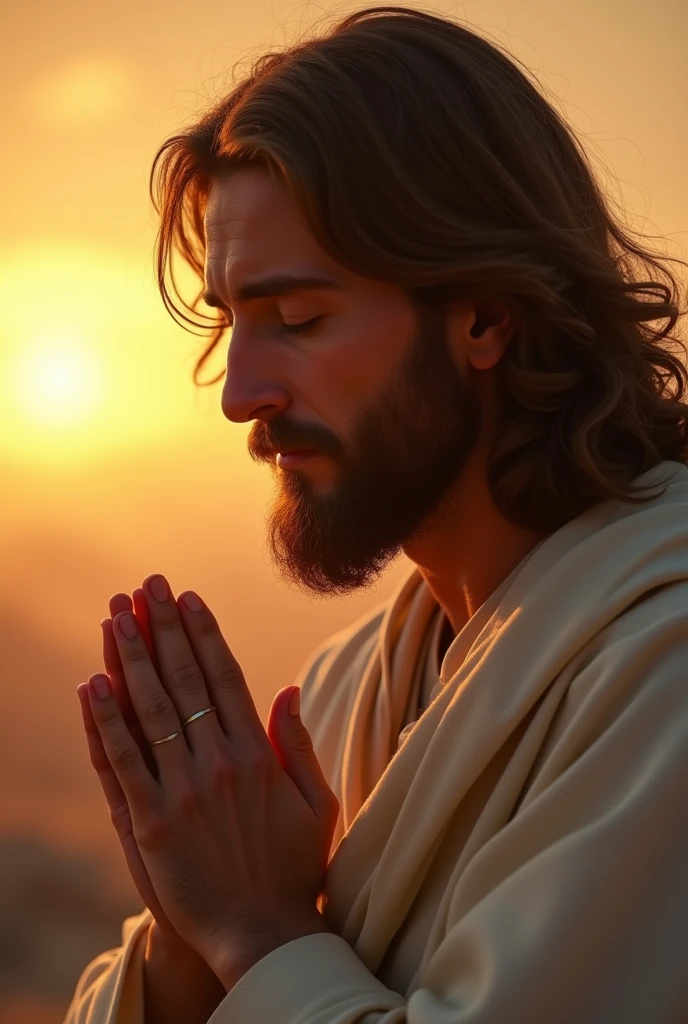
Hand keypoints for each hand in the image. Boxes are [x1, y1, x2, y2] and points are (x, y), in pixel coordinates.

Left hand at [78, 574, 339, 979]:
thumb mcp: (318, 803)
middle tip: (146, 585)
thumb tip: (288, 688)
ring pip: (151, 709)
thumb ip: (300, 744)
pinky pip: (122, 761)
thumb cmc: (295, 868)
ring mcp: (181, 792)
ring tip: (115, 615)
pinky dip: (106, 720)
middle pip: (184, 679)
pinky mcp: (149, 823)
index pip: (225, 676)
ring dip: (130, 658)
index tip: (188, 598)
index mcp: (258, 754)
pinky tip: (92, 684)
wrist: (262, 933)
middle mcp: (218, 763)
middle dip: (163, 626)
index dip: (204, 633)